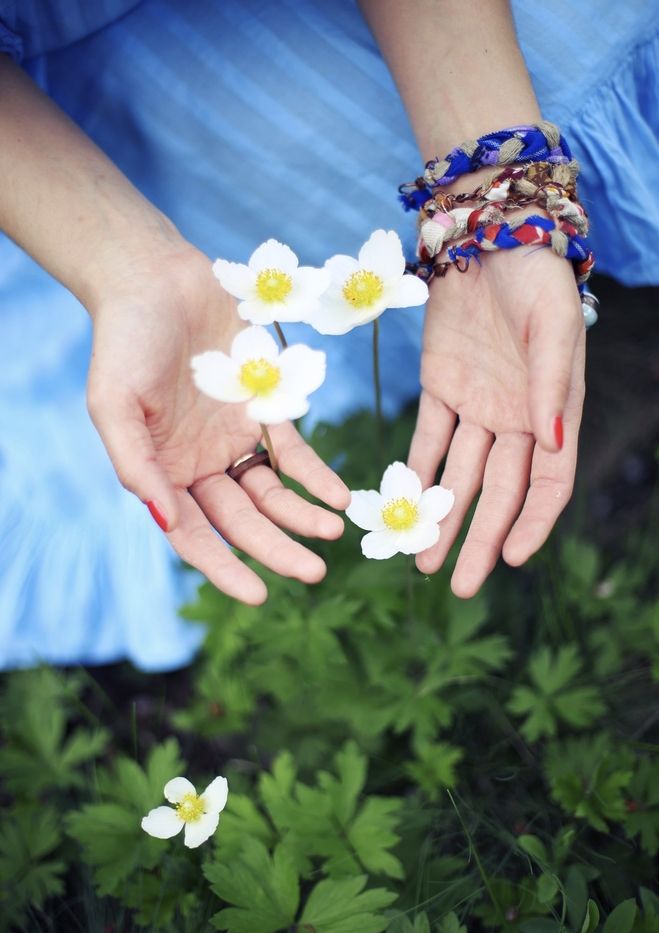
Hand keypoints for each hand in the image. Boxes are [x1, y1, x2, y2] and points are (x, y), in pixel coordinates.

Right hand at [87, 245, 349, 604]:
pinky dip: (316, 476)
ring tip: (332, 534)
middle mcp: (202, 465)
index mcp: (164, 473)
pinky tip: (338, 497)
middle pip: (243, 520)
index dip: (224, 568)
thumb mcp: (114, 405)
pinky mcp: (267, 408)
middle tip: (314, 572)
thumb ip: (138, 465)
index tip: (259, 595)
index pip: (195, 535)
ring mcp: (235, 438)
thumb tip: (166, 520)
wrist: (157, 279)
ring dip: (302, 517)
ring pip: (273, 493)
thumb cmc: (125, 342)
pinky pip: (295, 451)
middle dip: (276, 549)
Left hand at [407, 247, 584, 596]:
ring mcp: (476, 406)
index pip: (547, 483)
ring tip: (421, 560)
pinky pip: (426, 438)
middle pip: (496, 491)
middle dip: (479, 540)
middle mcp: (516, 418)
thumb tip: (552, 445)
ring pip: (457, 475)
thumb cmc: (535, 277)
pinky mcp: (440, 388)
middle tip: (457, 586)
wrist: (489, 232)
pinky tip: (401, 506)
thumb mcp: (552, 328)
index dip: (532, 522)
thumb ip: (550, 387)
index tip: (512, 559)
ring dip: (440, 517)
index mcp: (553, 412)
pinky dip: (414, 471)